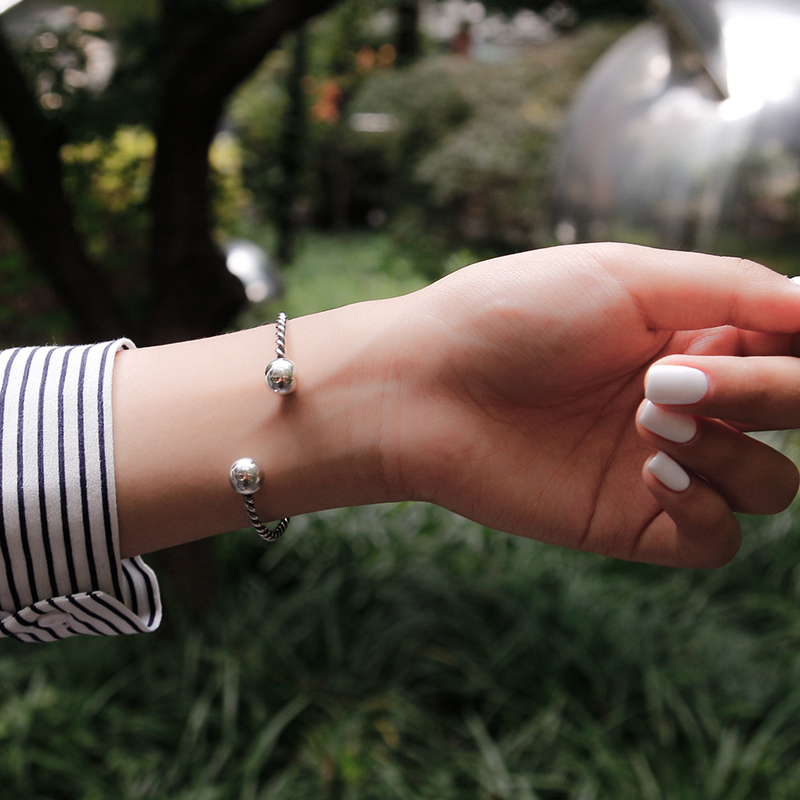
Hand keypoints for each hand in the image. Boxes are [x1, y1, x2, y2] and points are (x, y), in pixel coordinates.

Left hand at [385, 243, 799, 567]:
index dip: (799, 349)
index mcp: (693, 336)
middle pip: (797, 412)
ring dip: (732, 452)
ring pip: (772, 485)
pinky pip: (718, 540)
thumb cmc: (511, 315)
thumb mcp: (625, 276)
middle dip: (768, 394)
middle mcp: (691, 403)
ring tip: (647, 419)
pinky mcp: (631, 522)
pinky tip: (651, 472)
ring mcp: (664, 465)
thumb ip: (729, 289)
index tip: (783, 339)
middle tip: (676, 381)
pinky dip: (706, 508)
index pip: (794, 348)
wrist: (423, 386)